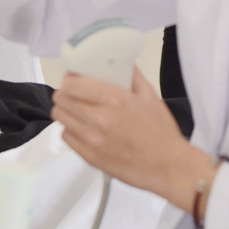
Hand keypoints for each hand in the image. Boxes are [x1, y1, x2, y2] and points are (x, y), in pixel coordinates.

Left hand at [54, 68, 211, 207]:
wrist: (168, 167)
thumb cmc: (162, 133)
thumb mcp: (151, 96)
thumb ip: (133, 76)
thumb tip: (121, 62)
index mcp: (115, 100)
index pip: (72, 83)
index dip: (70, 78)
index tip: (75, 78)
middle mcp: (100, 118)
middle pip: (61, 99)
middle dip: (66, 93)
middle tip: (76, 94)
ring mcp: (92, 140)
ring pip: (60, 117)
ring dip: (66, 111)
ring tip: (78, 111)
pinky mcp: (90, 157)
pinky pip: (66, 136)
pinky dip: (71, 130)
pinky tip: (83, 128)